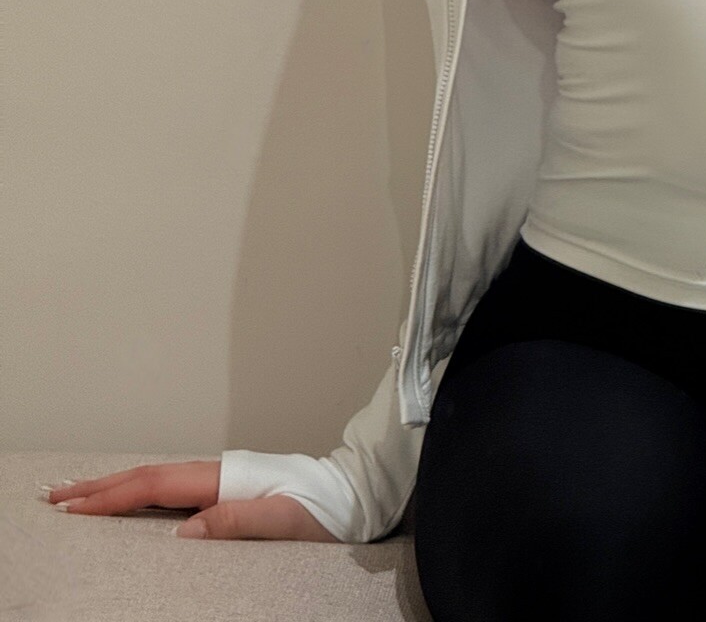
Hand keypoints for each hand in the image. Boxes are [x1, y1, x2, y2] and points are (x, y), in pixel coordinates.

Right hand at [42, 459, 339, 541]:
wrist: (351, 494)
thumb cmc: (321, 509)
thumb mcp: (283, 519)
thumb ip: (235, 521)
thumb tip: (182, 531)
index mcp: (223, 479)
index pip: (154, 486)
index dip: (111, 497)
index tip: (72, 507)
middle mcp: (216, 473)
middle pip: (146, 476)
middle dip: (99, 487)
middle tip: (54, 496)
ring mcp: (219, 480)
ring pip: (155, 479)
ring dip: (115, 485)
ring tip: (78, 493)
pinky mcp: (225, 490)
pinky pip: (171, 488)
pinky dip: (140, 490)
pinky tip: (129, 497)